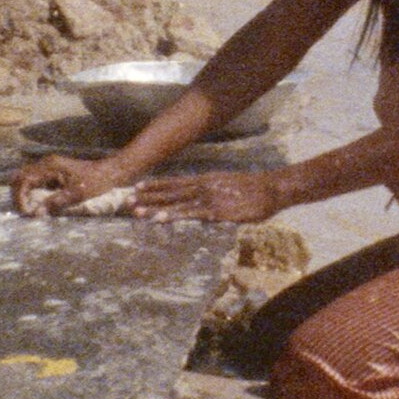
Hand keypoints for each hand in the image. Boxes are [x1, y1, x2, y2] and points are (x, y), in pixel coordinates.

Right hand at [10, 154, 131, 216]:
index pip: (23, 179)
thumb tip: (36, 214)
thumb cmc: (95, 181)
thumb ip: (56, 202)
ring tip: (29, 211)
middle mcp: (46, 164)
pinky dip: (32, 194)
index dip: (20, 196)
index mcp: (50, 166)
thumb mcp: (77, 194)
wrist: (110, 172)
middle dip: (18, 195)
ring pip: (26, 180)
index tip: (25, 212)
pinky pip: (35, 182)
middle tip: (23, 213)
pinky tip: (37, 205)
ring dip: (24, 195)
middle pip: (20, 177)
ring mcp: (48, 168)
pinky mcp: (53, 173)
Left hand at [131, 169, 286, 223]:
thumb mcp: (229, 186)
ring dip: (155, 207)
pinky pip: (191, 214)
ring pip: (176, 203)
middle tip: (126, 201)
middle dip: (148, 197)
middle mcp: (203, 186)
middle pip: (170, 191)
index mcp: (206, 179)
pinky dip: (175, 216)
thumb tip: (204, 200)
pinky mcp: (217, 211)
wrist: (272, 188)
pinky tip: (161, 219)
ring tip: (136, 211)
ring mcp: (209, 198)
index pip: (175, 182)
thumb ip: (213, 192)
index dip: (156, 185)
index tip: (137, 187)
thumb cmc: (254, 190)